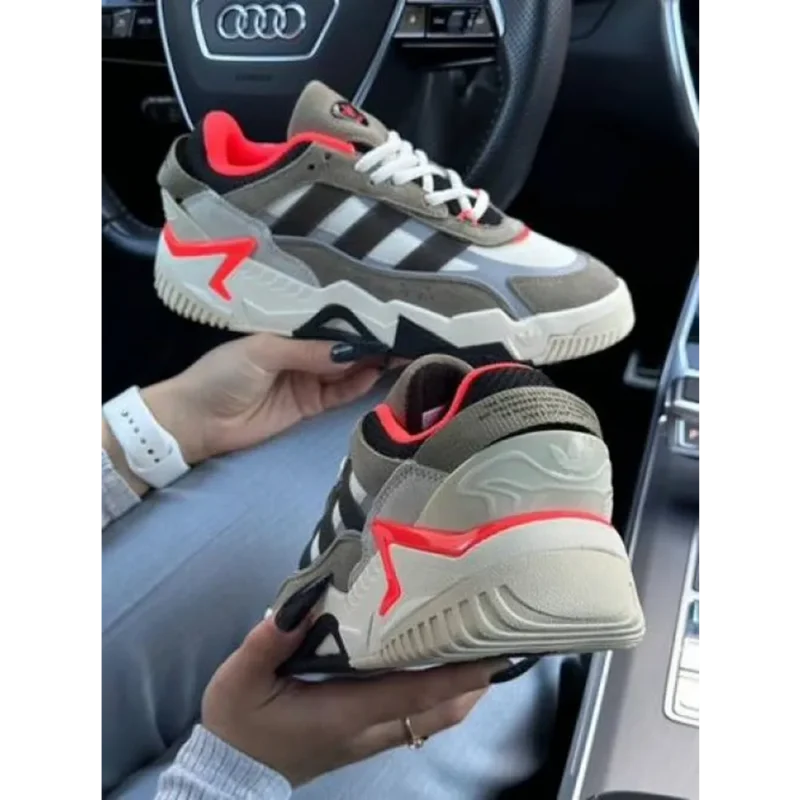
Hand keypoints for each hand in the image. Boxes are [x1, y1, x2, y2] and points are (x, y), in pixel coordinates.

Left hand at [144, 335, 383, 464]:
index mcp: (287, 331)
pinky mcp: (310, 406)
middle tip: (406, 333)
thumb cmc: (222, 375)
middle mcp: (301, 352)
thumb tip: (353, 350)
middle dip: (372, 339)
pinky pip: (340, 393)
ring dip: (372, 361)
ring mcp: (307, 379)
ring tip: (402, 351)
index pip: (328, 321)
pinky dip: (358, 384)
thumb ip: (308, 350)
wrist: (198, 423)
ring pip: (347, 368)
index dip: (356, 318)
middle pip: (343, 345)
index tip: (386, 313)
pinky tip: (377, 373)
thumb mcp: (262, 352)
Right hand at [202, 616, 504, 786]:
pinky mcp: (363, 738)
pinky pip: (415, 720)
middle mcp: (367, 729)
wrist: (230, 773)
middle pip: (438, 712)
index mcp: (345, 713)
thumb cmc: (239, 724)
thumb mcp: (240, 680)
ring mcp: (368, 738)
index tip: (492, 655)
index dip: (457, 676)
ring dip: (460, 691)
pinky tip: (437, 669)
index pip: (414, 695)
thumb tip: (300, 604)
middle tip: (495, 642)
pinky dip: (437, 698)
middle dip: (473, 683)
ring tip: (477, 651)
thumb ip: (268, 642)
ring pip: (431, 720)